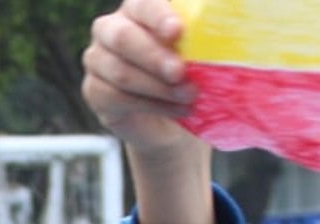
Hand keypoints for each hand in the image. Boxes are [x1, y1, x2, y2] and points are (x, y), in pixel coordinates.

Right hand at [81, 0, 201, 153]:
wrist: (169, 115)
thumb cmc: (188, 71)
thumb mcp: (199, 50)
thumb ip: (201, 37)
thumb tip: (226, 25)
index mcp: (136, 8)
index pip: (142, 4)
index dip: (158, 17)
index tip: (177, 32)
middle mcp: (110, 28)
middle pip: (123, 37)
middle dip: (154, 57)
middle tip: (180, 72)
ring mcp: (97, 59)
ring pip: (121, 72)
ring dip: (159, 87)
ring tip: (190, 95)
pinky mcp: (93, 90)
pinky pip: (116, 97)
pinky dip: (151, 105)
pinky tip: (179, 109)